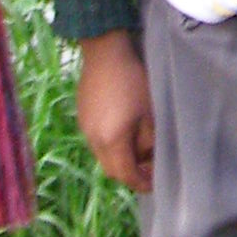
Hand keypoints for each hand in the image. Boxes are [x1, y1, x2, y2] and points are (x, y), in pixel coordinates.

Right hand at [77, 29, 155, 191]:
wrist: (105, 52)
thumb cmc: (132, 81)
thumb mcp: (149, 113)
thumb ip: (149, 141)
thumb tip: (149, 157)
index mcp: (111, 141)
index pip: (125, 174)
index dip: (140, 182)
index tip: (155, 184)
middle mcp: (93, 139)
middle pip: (111, 169)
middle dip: (130, 173)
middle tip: (149, 168)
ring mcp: (85, 128)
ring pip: (102, 155)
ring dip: (120, 159)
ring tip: (139, 150)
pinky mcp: (82, 116)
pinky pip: (96, 140)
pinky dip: (110, 145)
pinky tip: (124, 133)